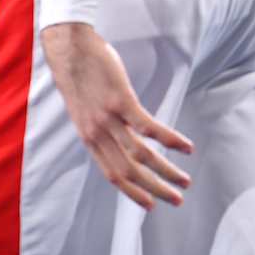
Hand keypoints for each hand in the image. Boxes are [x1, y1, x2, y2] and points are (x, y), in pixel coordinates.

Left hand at [41, 23, 193, 209]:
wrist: (69, 50)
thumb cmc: (79, 75)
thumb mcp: (84, 109)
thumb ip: (99, 127)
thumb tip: (115, 137)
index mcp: (89, 139)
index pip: (112, 175)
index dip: (132, 192)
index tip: (150, 205)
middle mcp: (98, 135)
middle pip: (129, 172)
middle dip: (155, 189)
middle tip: (176, 200)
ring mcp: (109, 119)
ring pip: (141, 155)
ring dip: (166, 171)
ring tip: (185, 179)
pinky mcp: (121, 101)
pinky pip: (148, 127)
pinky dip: (169, 140)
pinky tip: (185, 147)